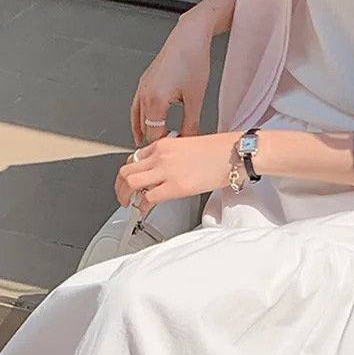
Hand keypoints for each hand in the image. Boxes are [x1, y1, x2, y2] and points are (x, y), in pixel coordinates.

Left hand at [115, 129, 234, 213]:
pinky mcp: (175, 187)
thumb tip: (165, 170)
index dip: (130, 172)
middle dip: (119, 185)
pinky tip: (144, 210)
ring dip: (125, 196)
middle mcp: (161, 155)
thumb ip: (172, 156)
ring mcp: (166, 171)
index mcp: (164, 144)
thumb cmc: (219, 150)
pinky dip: (142, 206)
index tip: (130, 180)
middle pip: (126, 170)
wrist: (233, 153)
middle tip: (122, 195)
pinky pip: (148, 198)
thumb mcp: (188, 145)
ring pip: (130, 183)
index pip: (135, 158)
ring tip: (128, 204)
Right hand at [130, 6, 213, 144]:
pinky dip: (140, 118)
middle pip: (144, 127)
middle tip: (166, 149)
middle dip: (154, 140)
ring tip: (148, 144)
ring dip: (144, 130)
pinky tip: (145, 122)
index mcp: (155, 101)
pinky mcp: (145, 81)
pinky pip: (137, 105)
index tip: (175, 150)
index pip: (154, 134)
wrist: (189, 37)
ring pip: (137, 117)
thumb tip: (189, 140)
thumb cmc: (193, 60)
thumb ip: (191, 124)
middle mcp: (144, 94)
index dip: (164, 144)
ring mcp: (142, 87)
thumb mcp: (195, 98)